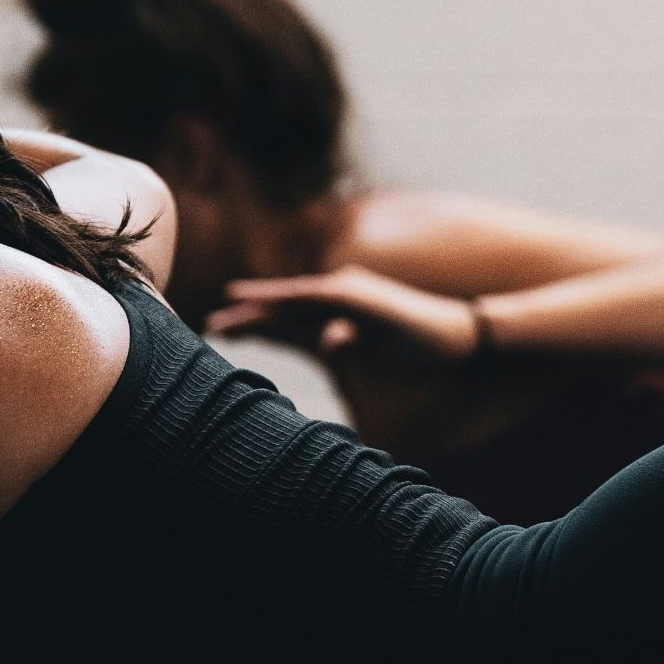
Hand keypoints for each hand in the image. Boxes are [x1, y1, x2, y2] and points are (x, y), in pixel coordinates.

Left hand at [205, 266, 482, 368]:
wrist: (456, 343)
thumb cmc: (414, 357)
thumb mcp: (367, 366)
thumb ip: (343, 361)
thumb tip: (327, 345)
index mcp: (331, 322)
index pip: (281, 325)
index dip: (249, 327)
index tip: (214, 332)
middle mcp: (334, 304)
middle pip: (280, 309)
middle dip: (245, 316)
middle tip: (208, 326)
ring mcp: (349, 297)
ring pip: (295, 298)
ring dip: (263, 302)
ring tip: (232, 307)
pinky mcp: (365, 298)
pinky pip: (324, 298)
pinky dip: (298, 299)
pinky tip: (272, 301)